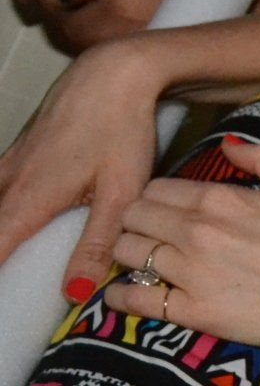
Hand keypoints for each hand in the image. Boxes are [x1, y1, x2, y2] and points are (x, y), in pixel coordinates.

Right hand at [0, 37, 163, 294]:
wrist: (115, 72)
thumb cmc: (121, 131)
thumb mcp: (119, 194)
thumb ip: (97, 245)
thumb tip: (72, 295)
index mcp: (27, 200)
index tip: (0, 312)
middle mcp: (7, 183)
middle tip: (10, 294)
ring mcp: (9, 163)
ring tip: (11, 259)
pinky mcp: (19, 151)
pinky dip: (0, 210)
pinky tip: (14, 219)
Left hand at [105, 140, 259, 346]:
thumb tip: (227, 146)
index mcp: (220, 198)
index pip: (156, 189)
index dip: (154, 198)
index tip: (162, 210)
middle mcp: (196, 231)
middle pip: (133, 217)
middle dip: (135, 223)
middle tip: (149, 234)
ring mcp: (190, 272)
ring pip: (127, 254)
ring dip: (129, 256)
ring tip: (141, 263)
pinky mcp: (193, 312)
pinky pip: (136, 301)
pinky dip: (121, 297)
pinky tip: (122, 295)